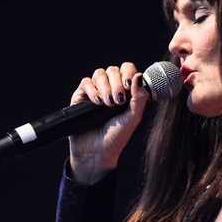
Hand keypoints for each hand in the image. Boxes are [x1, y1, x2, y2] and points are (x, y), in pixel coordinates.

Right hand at [67, 62, 151, 183]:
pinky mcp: (81, 97)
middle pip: (113, 70)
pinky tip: (98, 103)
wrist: (97, 152)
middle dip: (117, 83)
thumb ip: (139, 98)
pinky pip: (85, 82)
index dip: (128, 72)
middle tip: (119, 101)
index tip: (129, 85)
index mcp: (125, 91)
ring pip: (99, 74)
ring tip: (108, 104)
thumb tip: (140, 76)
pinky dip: (92, 91)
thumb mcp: (133, 118)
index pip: (127, 69)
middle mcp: (110, 88)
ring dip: (105, 87)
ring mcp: (95, 92)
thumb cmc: (116, 137)